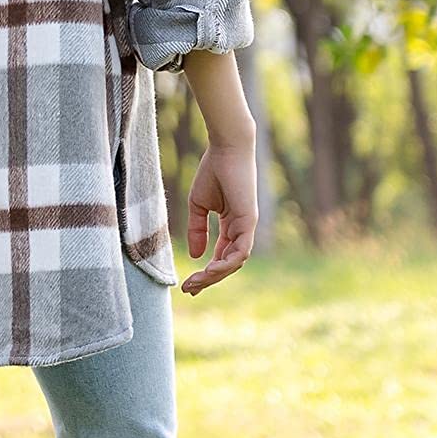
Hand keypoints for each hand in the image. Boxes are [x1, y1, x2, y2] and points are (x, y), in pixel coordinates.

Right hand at [181, 137, 257, 295]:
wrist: (225, 148)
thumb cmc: (213, 171)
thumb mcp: (198, 206)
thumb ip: (198, 230)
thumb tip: (196, 256)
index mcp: (231, 224)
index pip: (221, 255)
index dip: (207, 272)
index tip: (188, 283)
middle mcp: (242, 228)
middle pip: (228, 263)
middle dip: (209, 279)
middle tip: (189, 289)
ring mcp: (247, 226)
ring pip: (235, 262)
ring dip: (215, 275)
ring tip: (196, 282)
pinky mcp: (248, 221)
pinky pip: (240, 251)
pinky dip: (226, 264)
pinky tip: (210, 270)